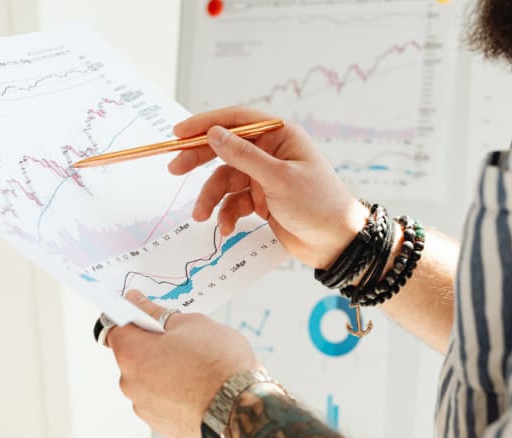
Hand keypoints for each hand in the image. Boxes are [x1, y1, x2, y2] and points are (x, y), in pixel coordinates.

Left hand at [107, 290, 261, 437]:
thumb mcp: (191, 323)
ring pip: (148, 378)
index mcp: (131, 354)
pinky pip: (161, 399)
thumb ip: (157, 313)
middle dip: (152, 344)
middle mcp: (130, 383)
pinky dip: (173, 392)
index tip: (145, 311)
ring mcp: (144, 407)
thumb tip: (138, 303)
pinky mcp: (161, 424)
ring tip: (196, 367)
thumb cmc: (219, 365)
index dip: (131, 315)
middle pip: (132, 354)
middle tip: (183, 339)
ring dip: (163, 370)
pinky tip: (198, 386)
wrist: (242, 409)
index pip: (116, 326)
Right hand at [169, 106, 368, 268]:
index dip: (205, 124)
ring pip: (225, 181)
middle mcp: (270, 152)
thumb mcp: (279, 179)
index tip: (178, 133)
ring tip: (202, 216)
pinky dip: (226, 214)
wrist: (337, 243)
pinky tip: (226, 228)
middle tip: (174, 170)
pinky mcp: (262, 200)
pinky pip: (233, 202)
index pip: (236, 120)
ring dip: (211, 198)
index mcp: (279, 136)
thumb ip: (243, 156)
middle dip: (199, 161)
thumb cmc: (318, 205)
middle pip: (225, 149)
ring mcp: (265, 177)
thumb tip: (214, 134)